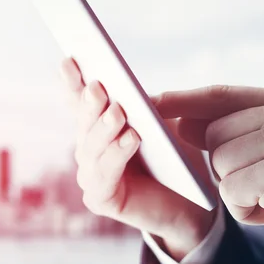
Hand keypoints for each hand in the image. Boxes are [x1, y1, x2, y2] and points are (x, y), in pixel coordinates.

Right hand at [59, 58, 217, 260]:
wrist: (192, 204)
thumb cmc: (176, 160)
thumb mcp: (165, 124)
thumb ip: (149, 109)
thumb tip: (134, 96)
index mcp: (100, 126)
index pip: (81, 101)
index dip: (73, 81)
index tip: (70, 59)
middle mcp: (89, 149)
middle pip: (84, 122)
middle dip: (89, 104)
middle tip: (97, 86)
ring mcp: (91, 174)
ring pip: (91, 148)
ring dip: (104, 129)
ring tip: (118, 112)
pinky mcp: (101, 198)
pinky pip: (104, 175)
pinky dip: (116, 155)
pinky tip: (131, 138)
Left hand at [154, 85, 263, 263]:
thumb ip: (231, 130)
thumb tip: (179, 122)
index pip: (219, 95)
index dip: (181, 100)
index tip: (148, 102)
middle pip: (212, 135)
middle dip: (226, 166)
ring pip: (219, 164)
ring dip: (237, 189)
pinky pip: (230, 191)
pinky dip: (245, 209)